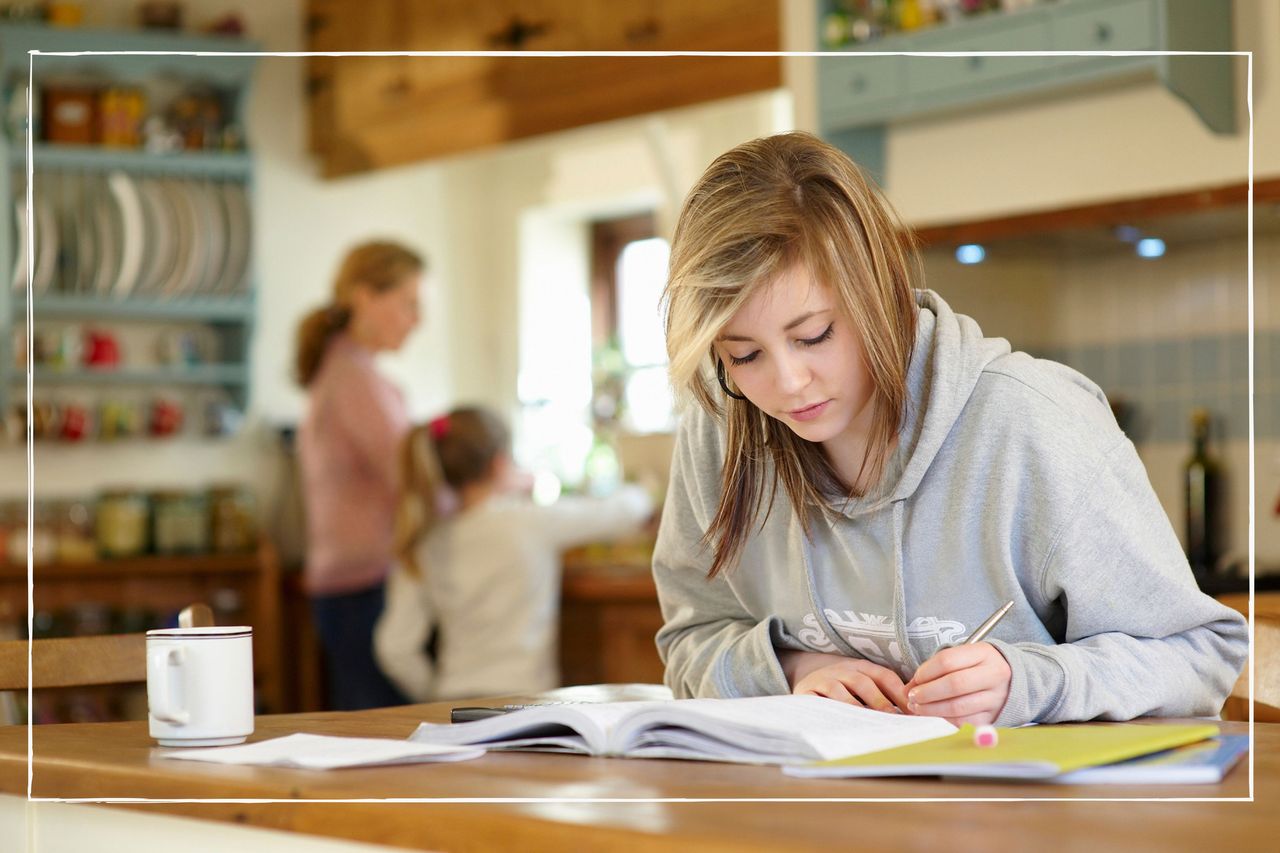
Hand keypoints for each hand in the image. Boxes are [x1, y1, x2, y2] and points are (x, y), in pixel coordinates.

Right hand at [787, 655, 910, 714]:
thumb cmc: (843, 687)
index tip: (914, 710)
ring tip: (868, 723)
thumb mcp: (862, 684)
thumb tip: (915, 713)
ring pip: (839, 690)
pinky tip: (839, 723)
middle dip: (880, 700)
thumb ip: (885, 695)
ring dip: (854, 706)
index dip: (899, 692)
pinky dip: (827, 710)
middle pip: (863, 682)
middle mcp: (843, 671)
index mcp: (862, 667)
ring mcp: (823, 680)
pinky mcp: (806, 692)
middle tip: (893, 718)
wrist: (806, 678)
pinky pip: (817, 700)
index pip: (884, 676)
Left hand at [904, 642, 1011, 725]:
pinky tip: (934, 717)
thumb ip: (935, 668)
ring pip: (958, 707)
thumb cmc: (977, 667)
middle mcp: (994, 675)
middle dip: (928, 693)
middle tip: (912, 697)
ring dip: (932, 709)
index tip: (915, 679)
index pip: (948, 660)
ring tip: (918, 708)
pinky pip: (965, 722)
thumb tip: (908, 690)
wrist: (1011, 682)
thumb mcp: (962, 658)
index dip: (926, 671)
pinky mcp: (994, 717)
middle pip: (954, 684)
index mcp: (984, 653)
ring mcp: (996, 698)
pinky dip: (945, 721)